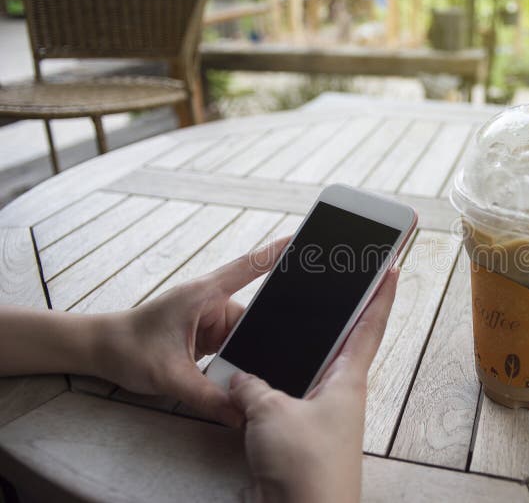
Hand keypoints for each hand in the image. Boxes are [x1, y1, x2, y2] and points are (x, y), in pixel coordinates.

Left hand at [98, 237, 290, 426]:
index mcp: (204, 295)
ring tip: (247, 372)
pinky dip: (237, 360)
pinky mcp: (207, 335)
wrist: (99, 350)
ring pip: (245, 336)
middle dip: (266, 335)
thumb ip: (206, 397)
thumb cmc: (127, 348)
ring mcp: (209, 320)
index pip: (248, 268)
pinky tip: (238, 376)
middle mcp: (211, 303)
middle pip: (254, 316)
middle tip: (284, 353)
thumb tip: (240, 414)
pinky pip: (233, 346)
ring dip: (246, 354)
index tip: (302, 241)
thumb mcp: (169, 376)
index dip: (276, 253)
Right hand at [229, 268, 399, 502]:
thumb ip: (252, 387)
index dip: (381, 294)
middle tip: (332, 283)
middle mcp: (338, 393)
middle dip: (336, 314)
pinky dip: (269, 389)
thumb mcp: (271, 412)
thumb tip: (240, 381)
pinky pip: (284, 401)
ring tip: (278, 327)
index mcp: (347, 379)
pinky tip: (247, 382)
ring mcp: (320, 416)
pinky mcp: (301, 437)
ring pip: (307, 372)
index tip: (392, 267)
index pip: (370, 324)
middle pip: (340, 343)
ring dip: (294, 354)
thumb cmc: (306, 465)